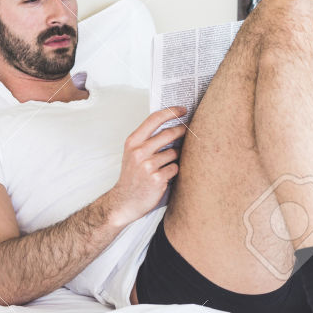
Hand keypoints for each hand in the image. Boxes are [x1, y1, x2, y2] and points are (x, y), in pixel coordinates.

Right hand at [107, 107, 186, 226]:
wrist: (124, 202)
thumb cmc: (131, 177)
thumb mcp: (132, 153)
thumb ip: (147, 140)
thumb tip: (171, 125)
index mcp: (133, 142)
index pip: (154, 119)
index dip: (171, 112)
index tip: (183, 109)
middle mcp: (139, 152)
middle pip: (169, 134)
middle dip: (182, 131)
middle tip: (188, 130)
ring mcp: (148, 165)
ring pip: (174, 152)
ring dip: (176, 156)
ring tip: (167, 164)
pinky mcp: (158, 178)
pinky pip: (175, 168)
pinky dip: (173, 171)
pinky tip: (165, 176)